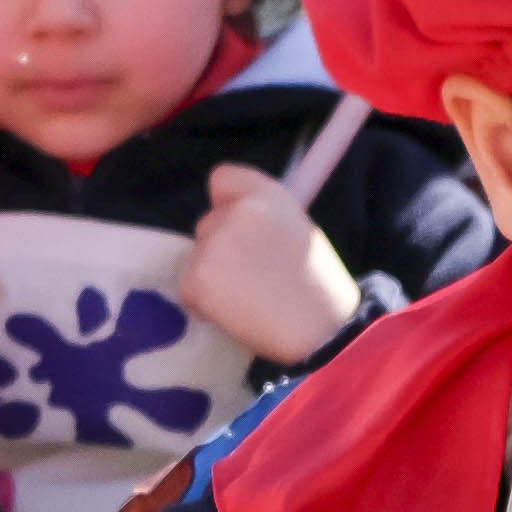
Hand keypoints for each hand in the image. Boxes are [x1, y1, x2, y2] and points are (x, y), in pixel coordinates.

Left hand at [181, 165, 359, 364]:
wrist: (322, 333)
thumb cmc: (320, 288)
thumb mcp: (300, 230)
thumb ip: (264, 217)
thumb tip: (236, 216)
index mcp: (267, 195)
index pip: (222, 178)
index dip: (228, 202)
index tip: (240, 225)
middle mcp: (235, 212)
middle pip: (208, 223)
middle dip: (222, 246)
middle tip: (255, 275)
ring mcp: (212, 246)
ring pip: (197, 256)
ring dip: (213, 276)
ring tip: (250, 298)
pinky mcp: (196, 279)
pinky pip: (188, 287)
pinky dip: (204, 303)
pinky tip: (236, 312)